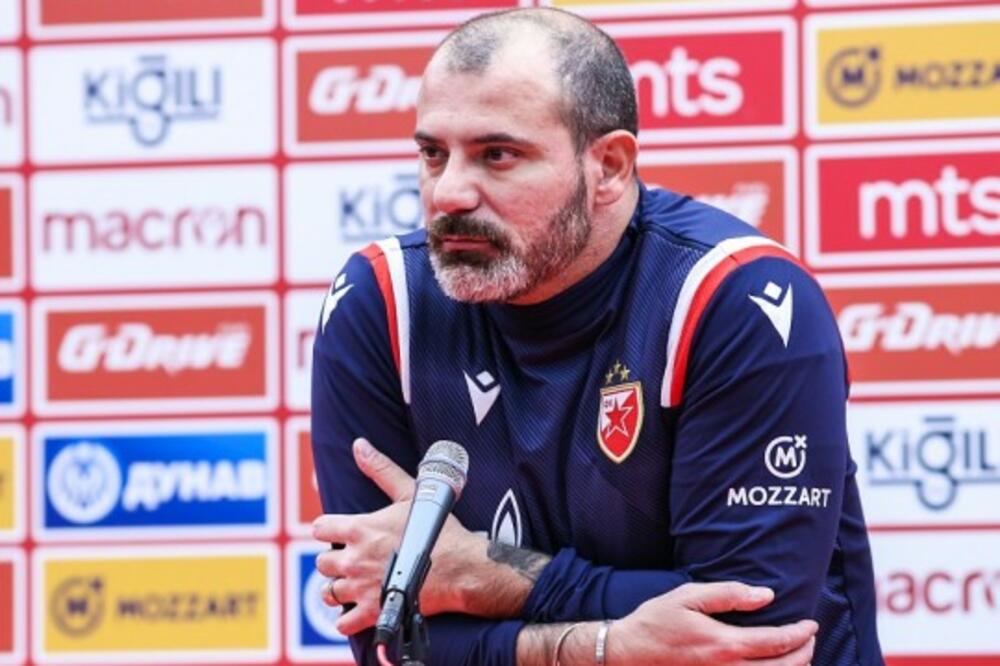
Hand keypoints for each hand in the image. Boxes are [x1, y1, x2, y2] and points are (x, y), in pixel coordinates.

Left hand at [312, 438, 479, 634]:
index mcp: (359, 528)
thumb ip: (380, 469)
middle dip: (335, 559)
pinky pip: (343, 622)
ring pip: (328, 591)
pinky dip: (347, 618)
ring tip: (355, 583)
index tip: (341, 533)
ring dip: (338, 588)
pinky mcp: (372, 611)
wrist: (460, 569)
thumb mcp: (409, 493)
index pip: (319, 528)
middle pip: (322, 561)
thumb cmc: (437, 531)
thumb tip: (359, 445)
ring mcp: (360, 588)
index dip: (329, 530)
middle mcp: (353, 559)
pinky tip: (358, 609)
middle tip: (354, 559)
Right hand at [607, 582, 816, 664]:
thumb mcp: (688, 597)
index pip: (778, 643)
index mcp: (725, 644)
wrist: (628, 654)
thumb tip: (766, 595)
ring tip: (798, 656)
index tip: (811, 624)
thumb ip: (728, 594)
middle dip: (805, 653)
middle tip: (810, 638)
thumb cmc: (656, 622)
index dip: (801, 634)